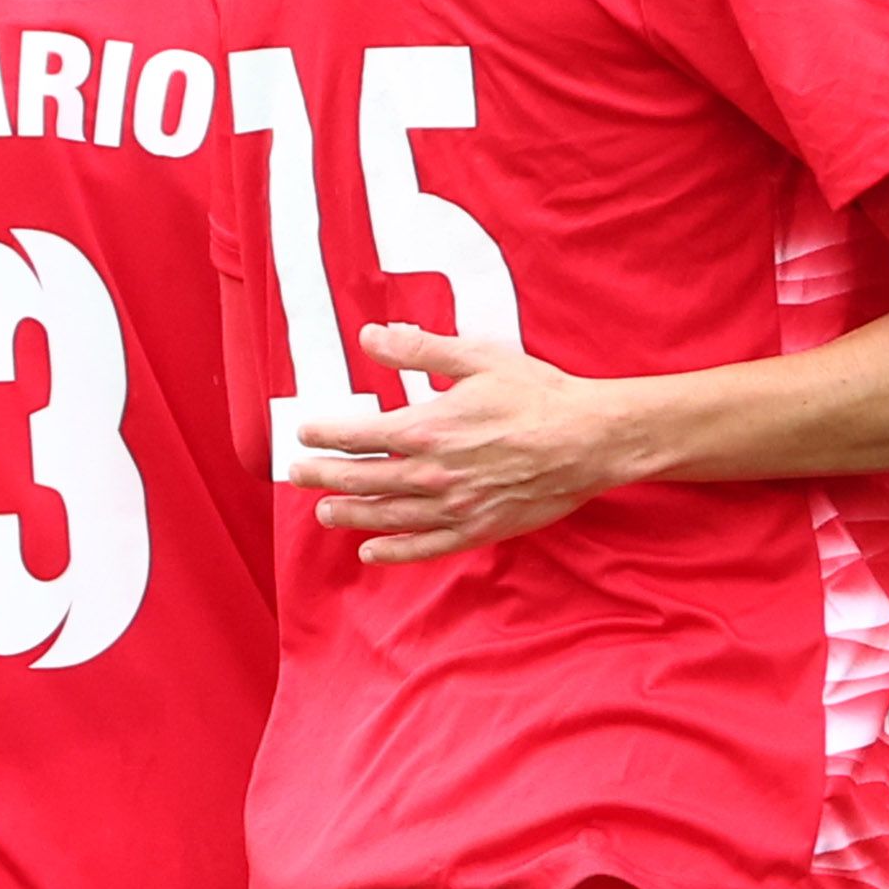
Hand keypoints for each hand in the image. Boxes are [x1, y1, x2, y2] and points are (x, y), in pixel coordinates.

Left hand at [301, 323, 653, 561]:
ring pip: (387, 516)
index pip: (357, 436)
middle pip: (362, 479)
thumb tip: (373, 337)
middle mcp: (433, 473)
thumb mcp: (477, 359)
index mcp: (427, 428)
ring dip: (350, 514)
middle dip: (323, 477)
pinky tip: (372, 551)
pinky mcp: (478, 528)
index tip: (306, 433)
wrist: (590, 440)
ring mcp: (454, 506)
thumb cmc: (538, 396)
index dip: (324, 435)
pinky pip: (426, 547)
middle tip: (298, 475)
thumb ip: (419, 349)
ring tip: (325, 513)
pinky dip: (395, 551)